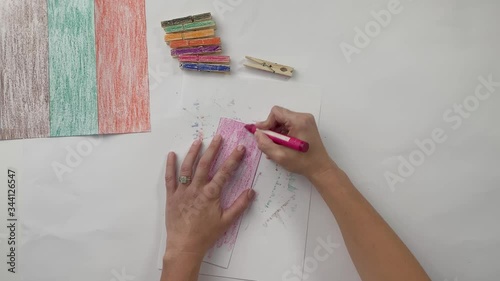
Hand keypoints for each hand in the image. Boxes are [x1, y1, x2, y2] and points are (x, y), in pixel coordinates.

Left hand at [164, 135, 255, 260]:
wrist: (184, 246)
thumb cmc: (206, 235)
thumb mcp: (226, 222)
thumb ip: (239, 205)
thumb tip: (251, 191)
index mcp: (210, 194)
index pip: (225, 172)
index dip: (233, 159)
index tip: (240, 148)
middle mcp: (196, 189)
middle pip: (205, 164)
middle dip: (213, 149)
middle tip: (218, 137)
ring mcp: (182, 191)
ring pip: (187, 167)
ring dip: (193, 153)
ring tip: (199, 141)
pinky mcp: (171, 196)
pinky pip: (170, 178)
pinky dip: (170, 166)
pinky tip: (172, 154)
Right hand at [255, 106, 336, 179]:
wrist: (320, 168)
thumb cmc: (302, 162)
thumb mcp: (280, 156)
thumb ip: (265, 144)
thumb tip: (257, 133)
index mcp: (298, 121)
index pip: (276, 112)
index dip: (266, 123)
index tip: (263, 135)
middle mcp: (303, 117)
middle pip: (279, 116)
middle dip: (271, 129)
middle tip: (270, 142)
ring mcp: (306, 121)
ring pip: (283, 121)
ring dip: (276, 132)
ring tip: (276, 146)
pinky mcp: (306, 126)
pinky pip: (289, 125)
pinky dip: (283, 134)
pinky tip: (282, 145)